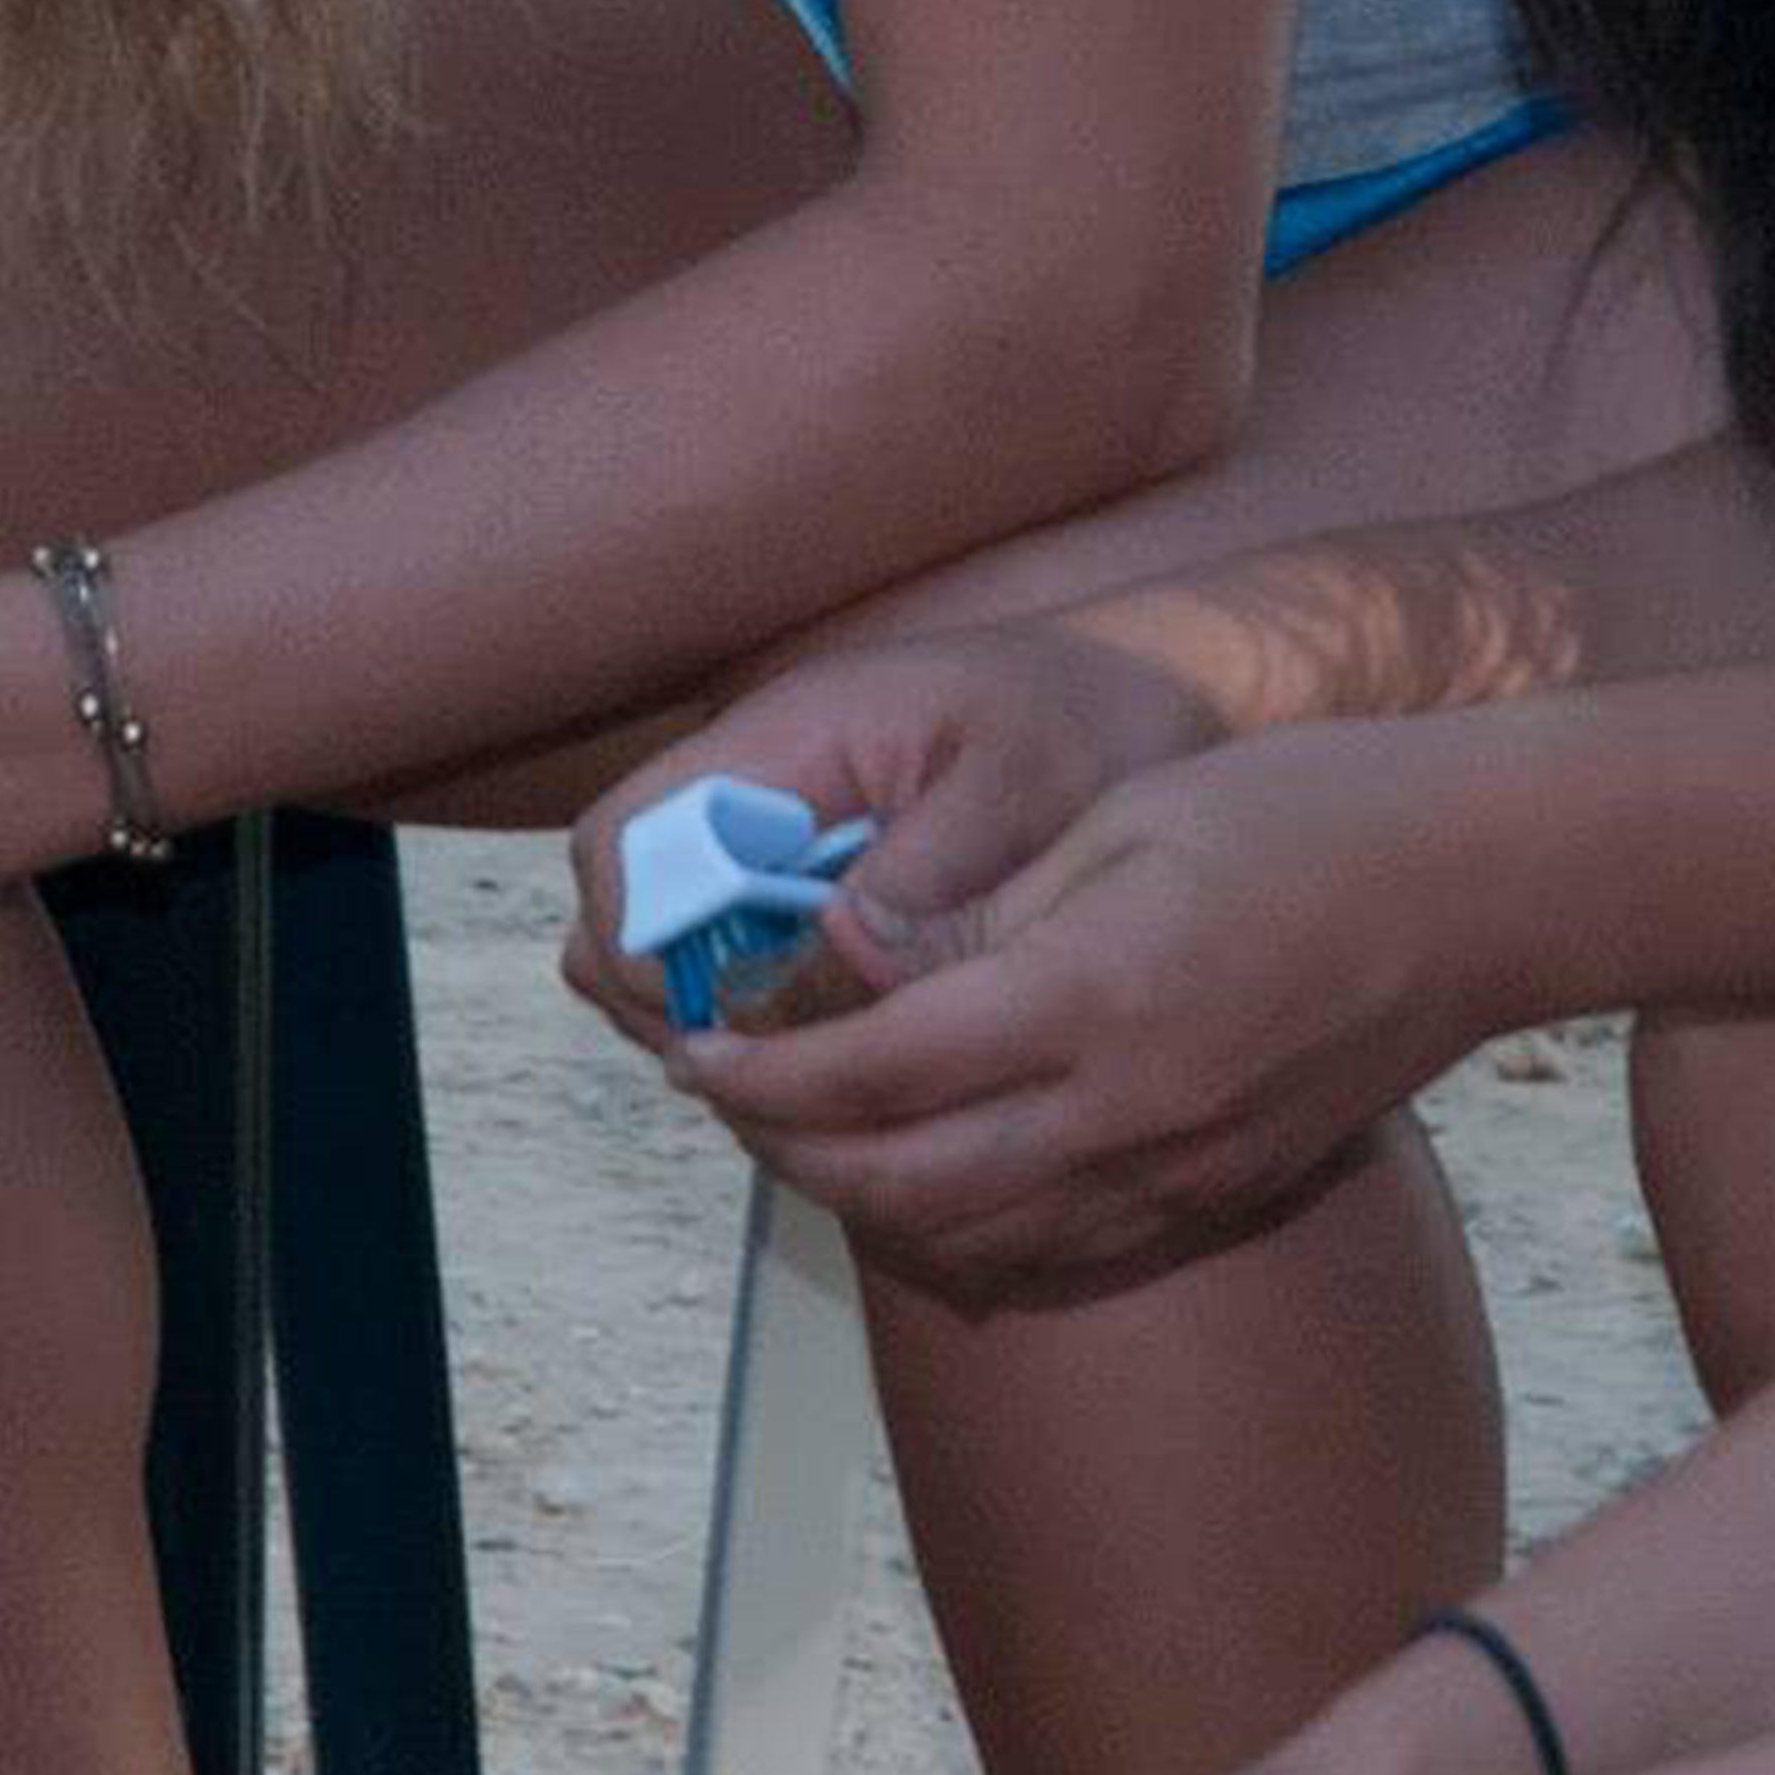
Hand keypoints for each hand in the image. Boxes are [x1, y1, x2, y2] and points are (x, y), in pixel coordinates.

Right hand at [559, 611, 1223, 1050]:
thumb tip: (823, 962)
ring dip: (717, 1018)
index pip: (623, 841)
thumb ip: (928, 871)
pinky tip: (847, 1049)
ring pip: (671, 947)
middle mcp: (757, 785)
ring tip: (812, 1072)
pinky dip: (768, 1016)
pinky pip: (740, 962)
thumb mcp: (1027, 788)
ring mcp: (778, 837)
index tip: (714, 1024)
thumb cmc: (1092, 727)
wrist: (1152, 701)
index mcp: (788, 736)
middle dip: (667, 1000)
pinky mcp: (816, 882)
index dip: (636, 942)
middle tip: (766, 1073)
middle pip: (623, 908)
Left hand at [655, 728, 1470, 1308]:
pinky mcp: (1222, 1196)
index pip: (879, 1070)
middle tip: (729, 1095)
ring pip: (972, 1241)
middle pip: (903, 1183)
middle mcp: (1132, 1111)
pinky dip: (967, 1232)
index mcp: (1095, 996)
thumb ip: (978, 909)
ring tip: (807, 1134)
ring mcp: (1183, 1172)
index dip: (765, 1071)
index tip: (694, 1046)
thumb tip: (843, 956)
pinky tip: (930, 1175)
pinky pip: (1060, 1253)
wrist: (1486, 888)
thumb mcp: (1121, 817)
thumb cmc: (1310, 811)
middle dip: (788, 1151)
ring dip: (866, 1202)